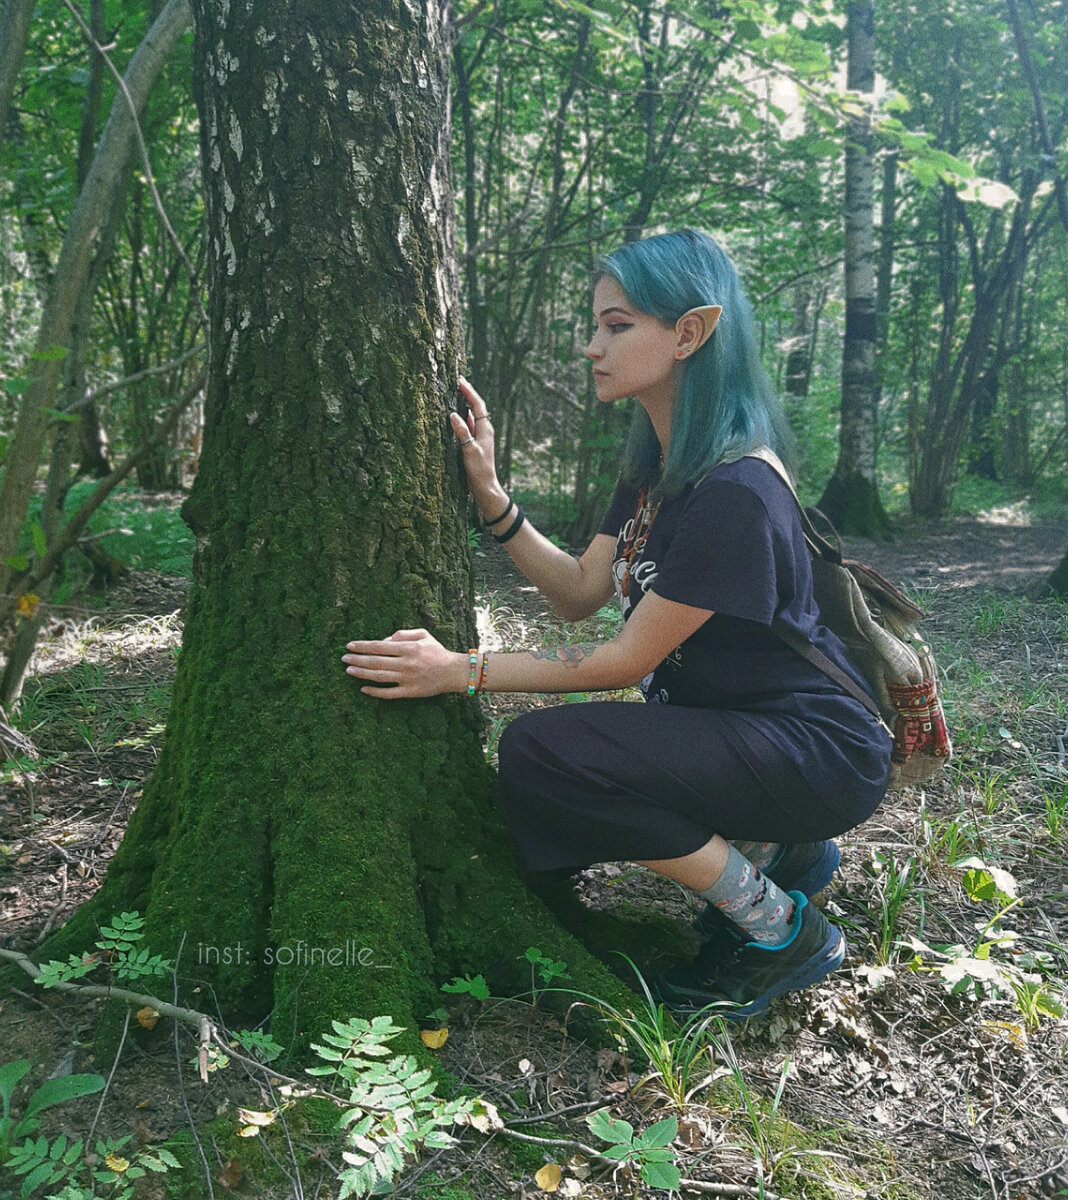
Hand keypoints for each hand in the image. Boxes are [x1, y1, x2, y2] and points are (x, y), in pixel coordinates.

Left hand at [342, 629, 463, 698]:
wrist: (454, 672)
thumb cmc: (437, 651)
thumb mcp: (424, 634)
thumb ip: (403, 634)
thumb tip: (384, 640)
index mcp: (409, 648)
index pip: (380, 646)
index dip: (363, 645)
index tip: (350, 645)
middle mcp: (407, 664)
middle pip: (376, 661)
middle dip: (357, 659)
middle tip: (343, 658)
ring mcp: (408, 679)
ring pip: (379, 677)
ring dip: (362, 673)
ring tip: (348, 670)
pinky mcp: (410, 692)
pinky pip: (389, 694)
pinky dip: (375, 692)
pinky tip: (363, 689)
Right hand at [451, 377, 502, 505]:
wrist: (485, 486)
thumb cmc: (479, 470)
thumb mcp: (470, 450)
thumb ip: (462, 432)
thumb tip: (453, 414)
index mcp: (485, 429)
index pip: (477, 405)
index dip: (469, 392)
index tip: (459, 381)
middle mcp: (484, 430)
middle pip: (476, 407)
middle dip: (467, 394)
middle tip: (457, 382)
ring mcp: (480, 436)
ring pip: (472, 416)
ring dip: (464, 405)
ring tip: (454, 394)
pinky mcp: (474, 443)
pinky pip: (468, 425)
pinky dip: (462, 418)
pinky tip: (455, 416)